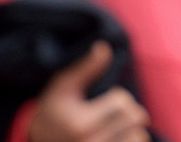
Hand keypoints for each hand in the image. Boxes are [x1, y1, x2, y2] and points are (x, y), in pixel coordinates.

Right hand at [29, 41, 151, 141]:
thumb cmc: (54, 110)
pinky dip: (134, 140)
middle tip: (115, 112)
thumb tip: (104, 47)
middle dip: (129, 110)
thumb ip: (85, 68)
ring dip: (135, 128)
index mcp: (79, 124)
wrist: (41, 140)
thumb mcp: (63, 86)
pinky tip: (120, 137)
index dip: (119, 96)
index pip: (121, 102)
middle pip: (134, 119)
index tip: (106, 100)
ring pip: (139, 137)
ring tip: (118, 126)